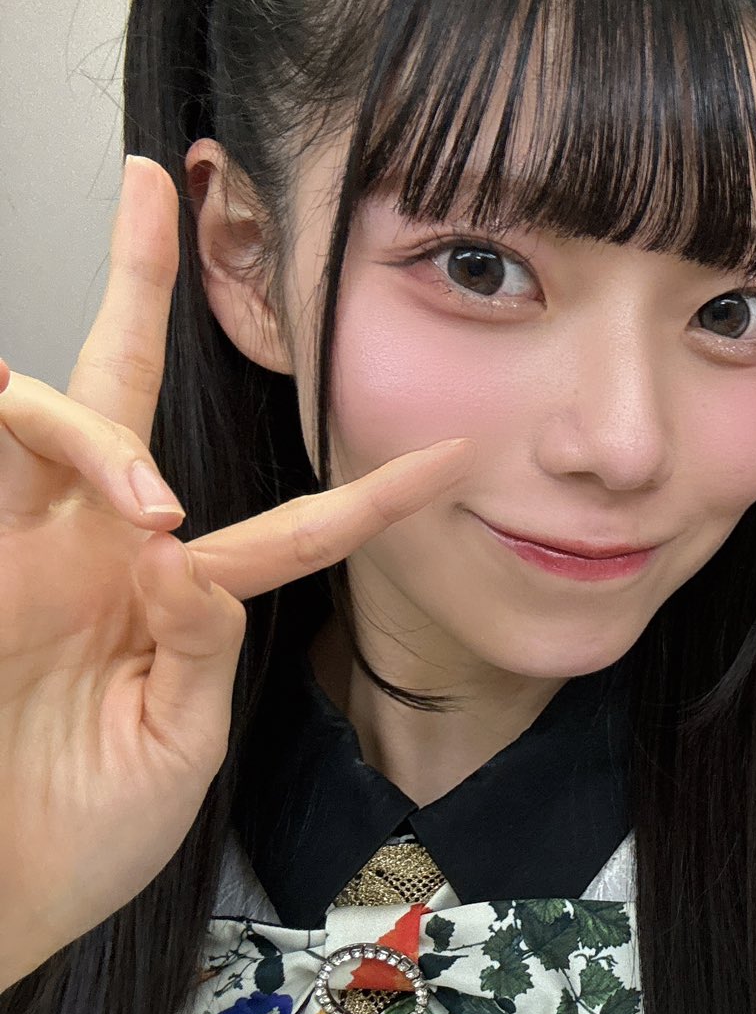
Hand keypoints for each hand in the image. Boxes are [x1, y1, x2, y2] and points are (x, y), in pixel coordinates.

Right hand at [0, 158, 470, 986]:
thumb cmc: (79, 833)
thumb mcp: (174, 748)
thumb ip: (197, 650)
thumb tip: (199, 558)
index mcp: (171, 596)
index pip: (289, 527)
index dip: (369, 495)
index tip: (454, 457)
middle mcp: (99, 548)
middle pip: (123, 386)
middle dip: (136, 280)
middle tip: (155, 179)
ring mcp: (25, 546)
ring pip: (53, 411)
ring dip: (96, 428)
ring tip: (147, 519)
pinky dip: (43, 446)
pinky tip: (88, 486)